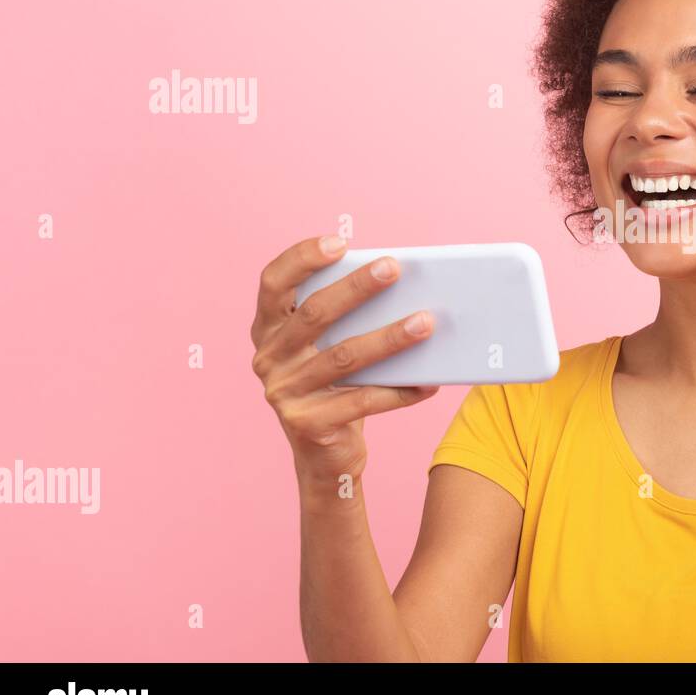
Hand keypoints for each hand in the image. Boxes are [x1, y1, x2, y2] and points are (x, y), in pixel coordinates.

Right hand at [250, 235, 438, 482]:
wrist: (324, 452)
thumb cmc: (335, 383)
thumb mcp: (329, 345)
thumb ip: (346, 317)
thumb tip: (404, 284)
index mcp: (267, 329)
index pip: (273, 283)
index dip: (302, 259)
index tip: (340, 242)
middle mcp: (268, 358)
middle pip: (315, 314)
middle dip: (357, 288)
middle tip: (394, 269)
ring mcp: (284, 393)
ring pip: (344, 357)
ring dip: (390, 337)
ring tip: (426, 322)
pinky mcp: (308, 425)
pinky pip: (362, 402)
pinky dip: (400, 390)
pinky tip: (428, 380)